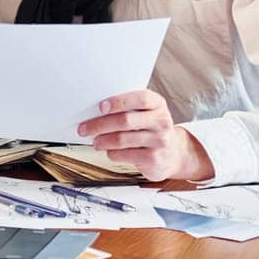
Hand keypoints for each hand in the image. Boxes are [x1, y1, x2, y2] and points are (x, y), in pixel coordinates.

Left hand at [77, 89, 214, 182]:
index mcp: (158, 104)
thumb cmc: (152, 130)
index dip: (119, 102)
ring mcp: (159, 141)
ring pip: (121, 139)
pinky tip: (109, 151)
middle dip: (100, 124)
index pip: (140, 99)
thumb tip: (96, 110)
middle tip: (85, 128)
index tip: (101, 107)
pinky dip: (111, 153)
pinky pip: (124, 155)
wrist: (173, 155)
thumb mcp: (147, 114)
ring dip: (102, 140)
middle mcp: (161, 121)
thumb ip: (129, 108)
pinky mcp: (153, 159)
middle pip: (126, 120)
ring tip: (95, 141)